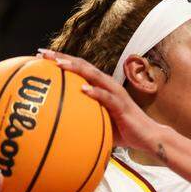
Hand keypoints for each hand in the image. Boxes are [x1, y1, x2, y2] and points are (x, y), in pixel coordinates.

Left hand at [37, 49, 160, 151]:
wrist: (149, 137)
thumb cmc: (124, 131)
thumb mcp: (100, 122)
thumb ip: (84, 118)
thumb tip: (62, 126)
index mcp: (102, 86)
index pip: (79, 68)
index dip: (61, 60)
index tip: (41, 57)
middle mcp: (109, 85)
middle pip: (83, 65)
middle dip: (62, 57)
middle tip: (42, 54)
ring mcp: (116, 93)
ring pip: (94, 75)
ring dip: (76, 68)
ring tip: (59, 65)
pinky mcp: (122, 105)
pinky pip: (107, 97)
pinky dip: (95, 92)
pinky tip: (83, 90)